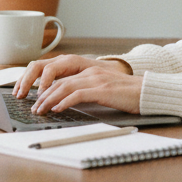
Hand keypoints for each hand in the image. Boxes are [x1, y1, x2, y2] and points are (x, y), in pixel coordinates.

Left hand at [13, 54, 140, 114]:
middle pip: (59, 81)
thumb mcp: (104, 90)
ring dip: (49, 100)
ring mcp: (96, 80)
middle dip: (43, 95)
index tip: (37, 100)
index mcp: (90, 71)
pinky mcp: (102, 89)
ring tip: (41, 110)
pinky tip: (57, 109)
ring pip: (65, 87)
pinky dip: (64, 102)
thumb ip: (87, 92)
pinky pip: (78, 94)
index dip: (46, 88)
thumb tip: (68, 102)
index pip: (62, 77)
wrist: (147, 92)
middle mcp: (91, 72)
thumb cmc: (127, 95)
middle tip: (34, 108)